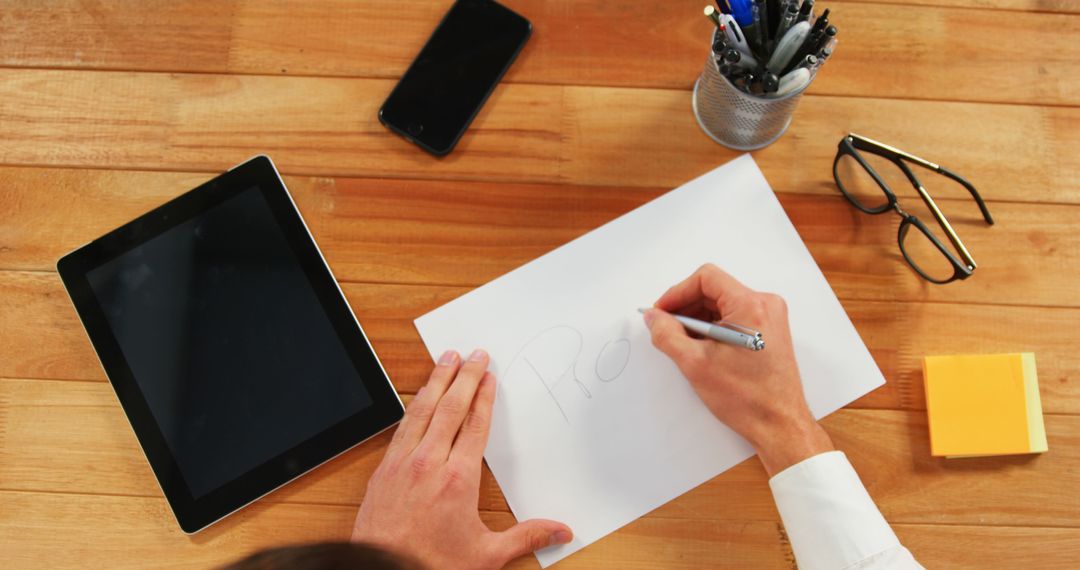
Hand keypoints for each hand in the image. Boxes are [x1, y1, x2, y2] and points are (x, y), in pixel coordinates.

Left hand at [351, 349, 572, 568]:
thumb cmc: (430, 566)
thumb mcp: (486, 556)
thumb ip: (525, 537)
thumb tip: (560, 532)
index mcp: (458, 479)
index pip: (475, 425)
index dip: (484, 397)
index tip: (489, 376)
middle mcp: (429, 464)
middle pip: (449, 408)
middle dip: (463, 377)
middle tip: (473, 354)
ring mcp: (402, 464)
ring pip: (421, 411)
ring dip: (435, 381)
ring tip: (444, 359)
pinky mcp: (383, 471)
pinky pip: (400, 427)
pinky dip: (412, 405)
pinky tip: (417, 397)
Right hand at [642, 264, 833, 475]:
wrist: (779, 424)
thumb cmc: (748, 398)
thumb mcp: (695, 364)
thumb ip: (667, 335)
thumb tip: (653, 317)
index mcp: (751, 306)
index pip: (706, 279)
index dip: (677, 292)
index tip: (662, 311)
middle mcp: (765, 305)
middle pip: (714, 290)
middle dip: (686, 307)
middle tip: (666, 328)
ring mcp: (769, 318)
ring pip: (722, 304)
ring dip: (698, 318)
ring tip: (683, 342)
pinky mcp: (768, 331)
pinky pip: (733, 317)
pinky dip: (713, 327)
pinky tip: (700, 347)